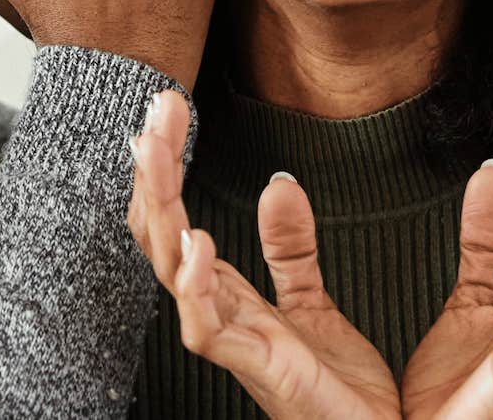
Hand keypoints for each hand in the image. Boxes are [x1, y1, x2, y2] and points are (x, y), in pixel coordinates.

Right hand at [128, 91, 400, 419]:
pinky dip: (196, 285)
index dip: (168, 164)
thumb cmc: (338, 386)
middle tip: (159, 107)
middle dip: (156, 168)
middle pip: (164, 232)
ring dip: (160, 207)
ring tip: (153, 150)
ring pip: (171, 268)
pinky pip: (208, 330)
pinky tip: (196, 240)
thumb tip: (279, 182)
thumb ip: (291, 245)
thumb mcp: (312, 298)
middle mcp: (218, 313)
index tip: (170, 108)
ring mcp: (232, 340)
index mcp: (228, 295)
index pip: (178, 217)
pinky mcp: (258, 369)